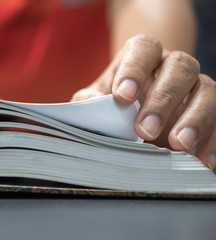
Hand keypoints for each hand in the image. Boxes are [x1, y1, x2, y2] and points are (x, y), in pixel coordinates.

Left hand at [72, 34, 215, 169]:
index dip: (134, 69)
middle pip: (179, 67)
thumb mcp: (97, 96)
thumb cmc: (115, 99)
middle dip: (162, 99)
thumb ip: (90, 99)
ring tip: (178, 144)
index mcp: (143, 56)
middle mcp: (173, 66)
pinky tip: (201, 160)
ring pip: (206, 90)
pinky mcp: (209, 108)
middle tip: (144, 129)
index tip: (122, 97)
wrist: (139, 103)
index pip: (144, 48)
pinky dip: (212, 140)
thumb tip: (90, 104)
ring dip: (194, 118)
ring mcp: (194, 86)